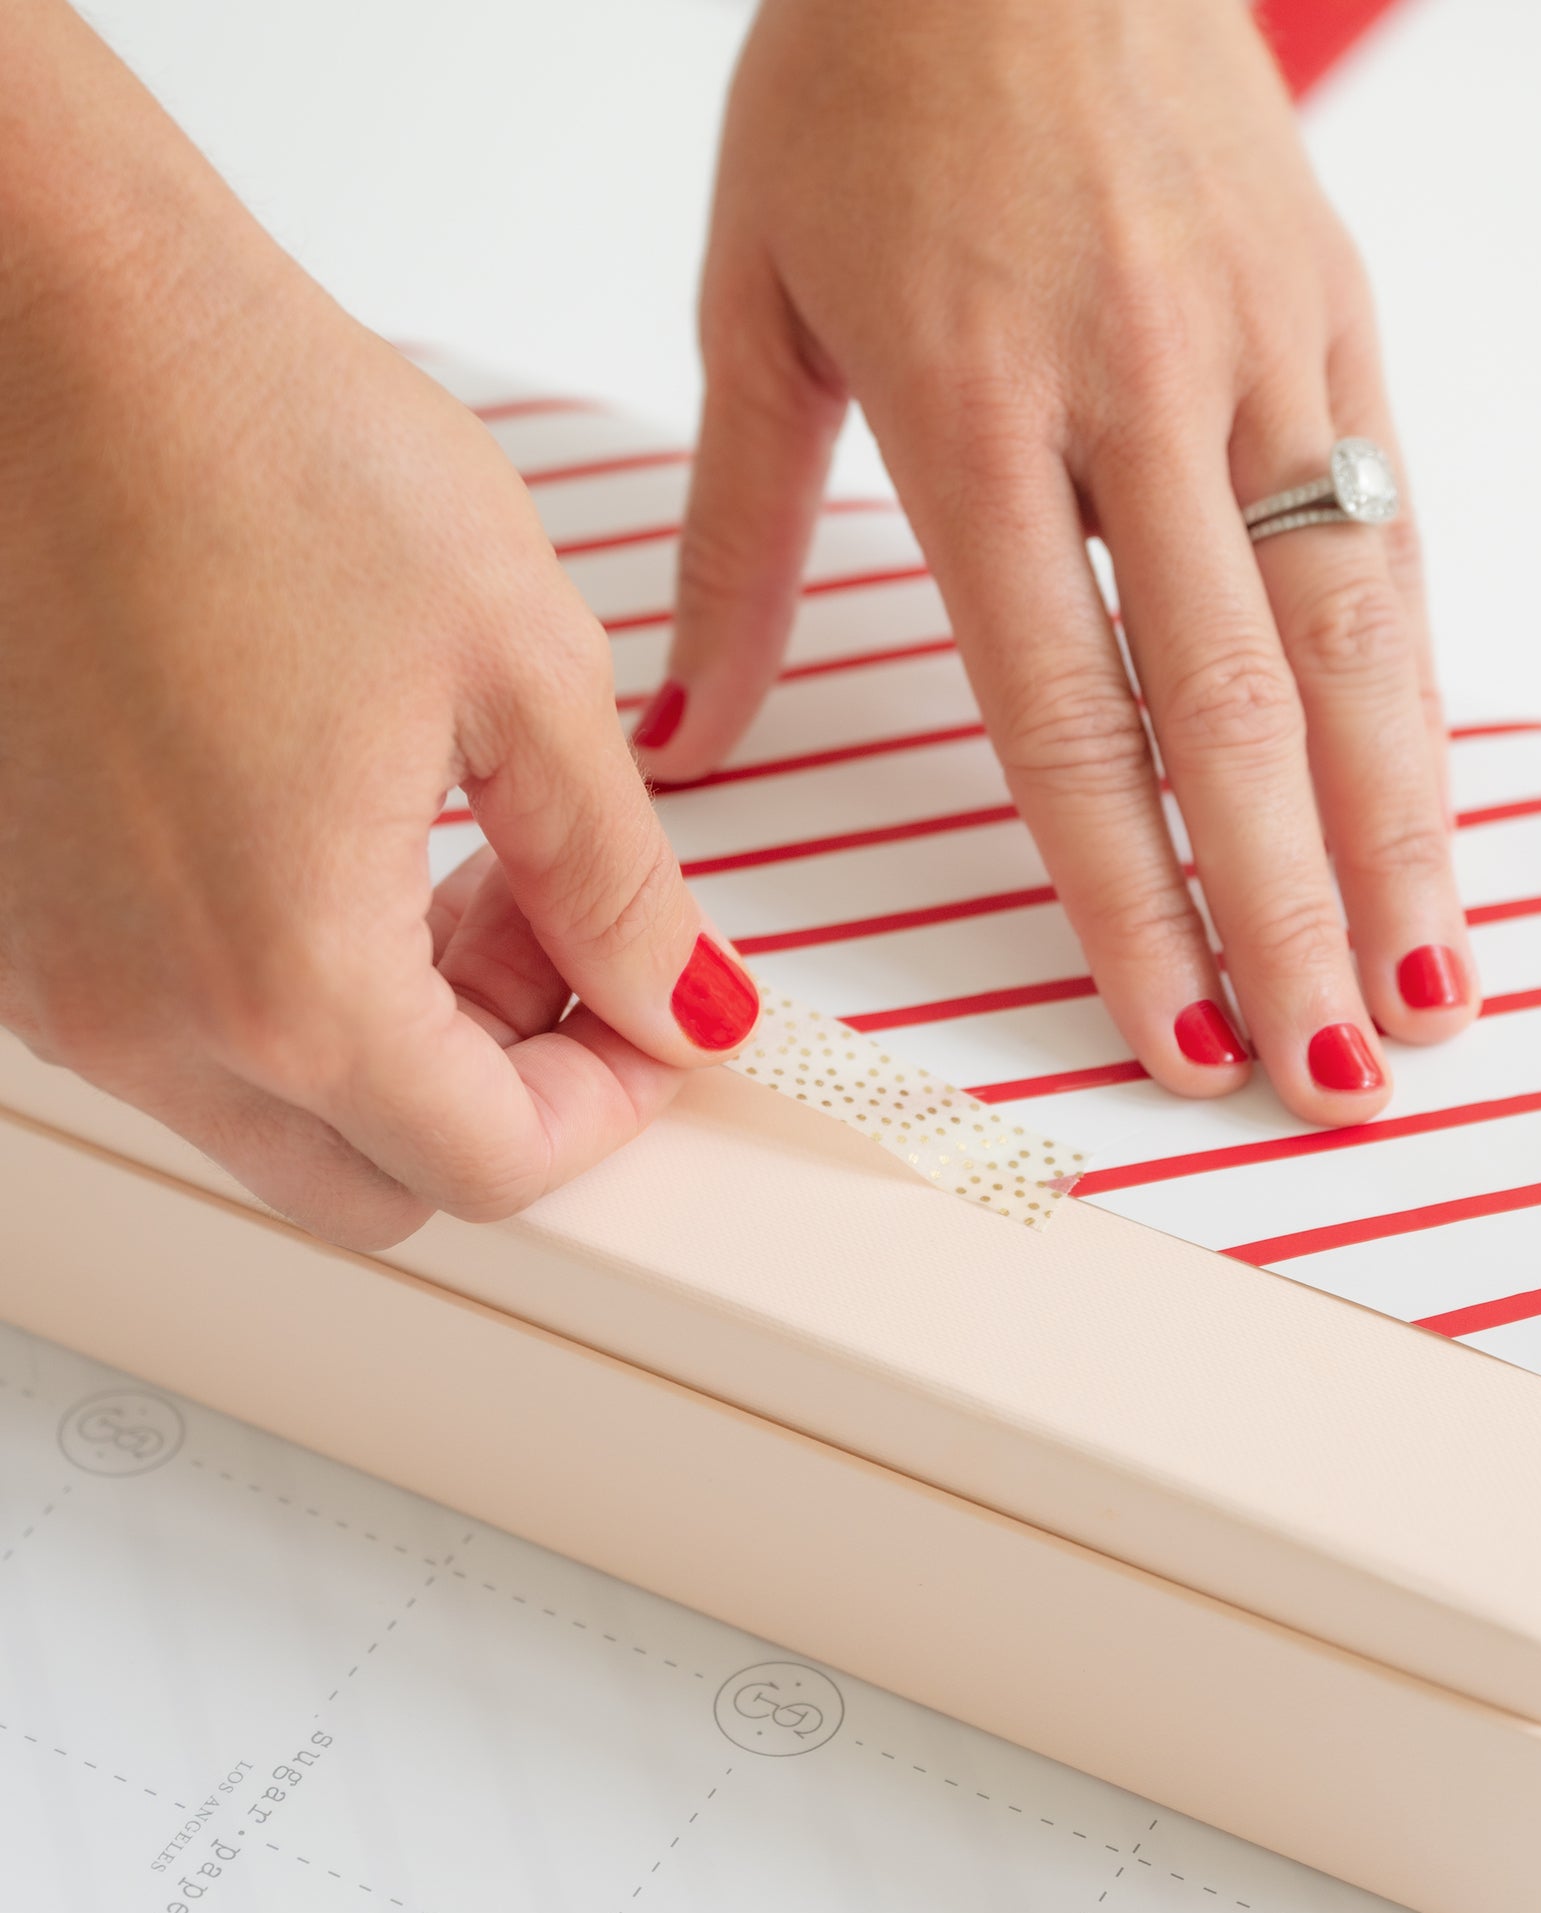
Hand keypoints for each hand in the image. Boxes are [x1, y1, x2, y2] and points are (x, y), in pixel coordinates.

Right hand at [0, 3, 756, 1249]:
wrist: (43, 314)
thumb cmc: (258, 445)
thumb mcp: (523, 675)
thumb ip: (617, 885)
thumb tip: (679, 1003)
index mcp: (284, 977)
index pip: (491, 1165)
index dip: (610, 1106)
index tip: (660, 1018)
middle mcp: (135, 1013)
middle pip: (379, 1177)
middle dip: (506, 1094)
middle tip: (569, 945)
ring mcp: (49, 972)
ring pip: (275, 1113)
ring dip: (404, 1043)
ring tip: (464, 861)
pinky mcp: (10, 912)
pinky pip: (181, 1026)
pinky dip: (288, 991)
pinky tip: (341, 840)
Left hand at [642, 0, 1477, 1126]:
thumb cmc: (868, 83)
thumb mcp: (756, 301)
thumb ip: (734, 543)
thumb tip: (691, 743)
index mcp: (970, 406)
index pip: (1066, 709)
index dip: (1130, 893)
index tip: (1178, 1036)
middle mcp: (1138, 392)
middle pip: (1233, 707)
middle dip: (1293, 916)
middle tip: (1335, 1081)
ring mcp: (1263, 354)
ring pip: (1354, 638)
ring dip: (1399, 839)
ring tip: (1431, 1000)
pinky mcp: (1343, 320)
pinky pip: (1395, 538)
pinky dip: (1420, 699)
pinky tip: (1438, 824)